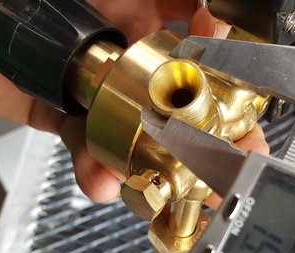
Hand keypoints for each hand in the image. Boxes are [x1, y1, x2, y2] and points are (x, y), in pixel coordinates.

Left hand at [0, 1, 267, 201]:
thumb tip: (213, 5)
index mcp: (140, 6)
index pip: (199, 44)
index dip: (227, 69)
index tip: (243, 86)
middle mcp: (121, 49)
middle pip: (176, 99)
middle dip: (208, 134)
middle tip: (231, 164)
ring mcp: (89, 84)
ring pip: (135, 132)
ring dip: (158, 165)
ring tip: (178, 190)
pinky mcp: (52, 110)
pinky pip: (81, 144)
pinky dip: (93, 168)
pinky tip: (104, 182)